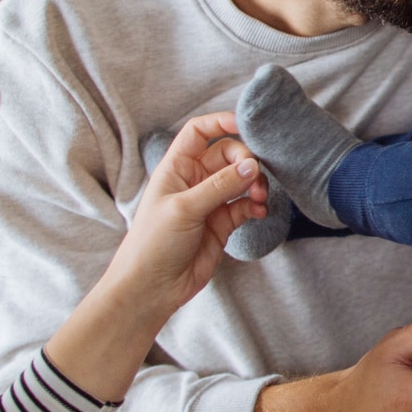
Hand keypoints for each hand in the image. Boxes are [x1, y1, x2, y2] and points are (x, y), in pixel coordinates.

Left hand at [103, 112, 268, 319]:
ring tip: (260, 197)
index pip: (199, 132)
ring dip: (255, 184)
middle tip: (255, 176)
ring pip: (241, 179)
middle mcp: (194, 180)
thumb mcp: (185, 208)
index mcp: (176, 168)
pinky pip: (246, 204)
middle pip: (229, 154)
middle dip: (246, 161)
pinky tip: (259, 212)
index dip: (221, 122)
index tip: (246, 125)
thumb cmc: (153, 244)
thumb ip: (220, 185)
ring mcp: (210, 201)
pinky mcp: (223, 223)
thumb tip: (252, 165)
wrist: (151, 289)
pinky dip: (256, 205)